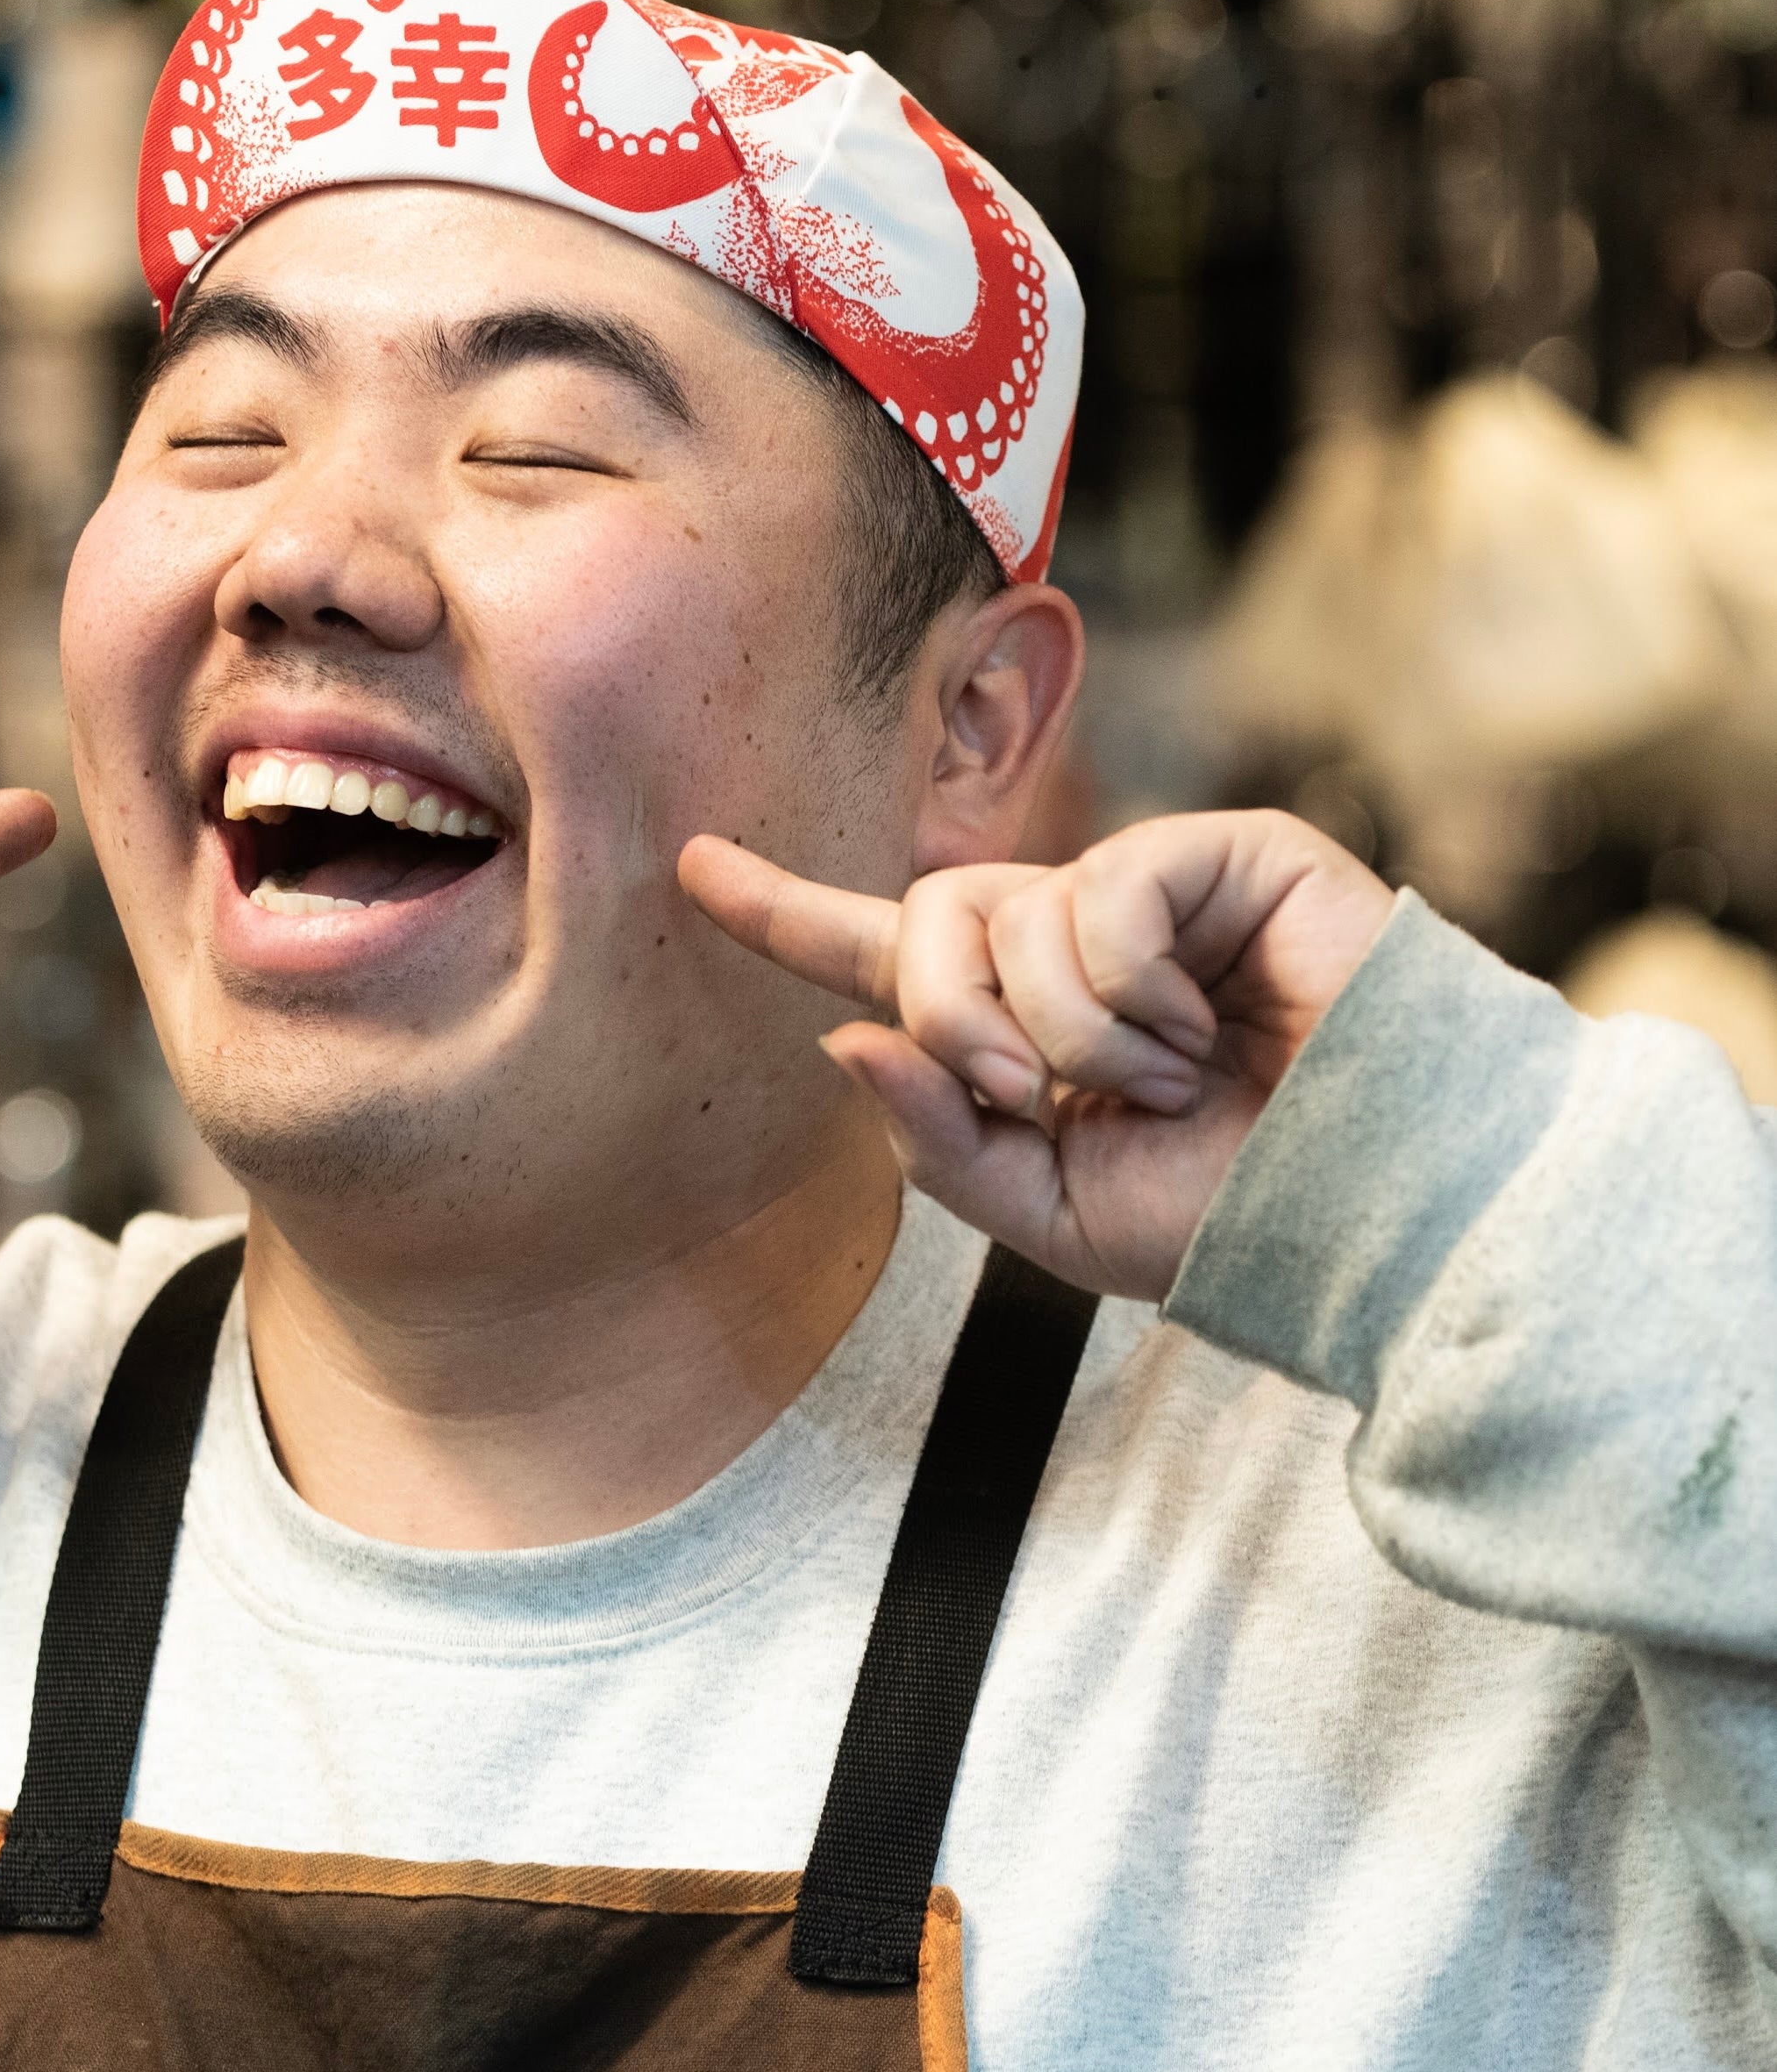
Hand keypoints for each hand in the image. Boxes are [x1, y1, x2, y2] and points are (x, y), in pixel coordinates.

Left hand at [678, 812, 1394, 1298]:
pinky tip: (1205, 1026)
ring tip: (1167, 1075)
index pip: (883, 957)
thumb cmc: (1235, 1217)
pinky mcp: (1223, 854)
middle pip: (921, 925)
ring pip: (1005, 916)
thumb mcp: (1049, 1215)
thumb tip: (844, 1040)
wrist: (1380, 1214)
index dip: (784, 912)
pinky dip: (1131, 989)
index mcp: (1021, 1025)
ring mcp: (1145, 890)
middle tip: (1039, 1096)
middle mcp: (1070, 940)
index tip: (690, 865)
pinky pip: (1101, 891)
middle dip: (954, 1025)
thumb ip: (936, 1141)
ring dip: (1066, 1031)